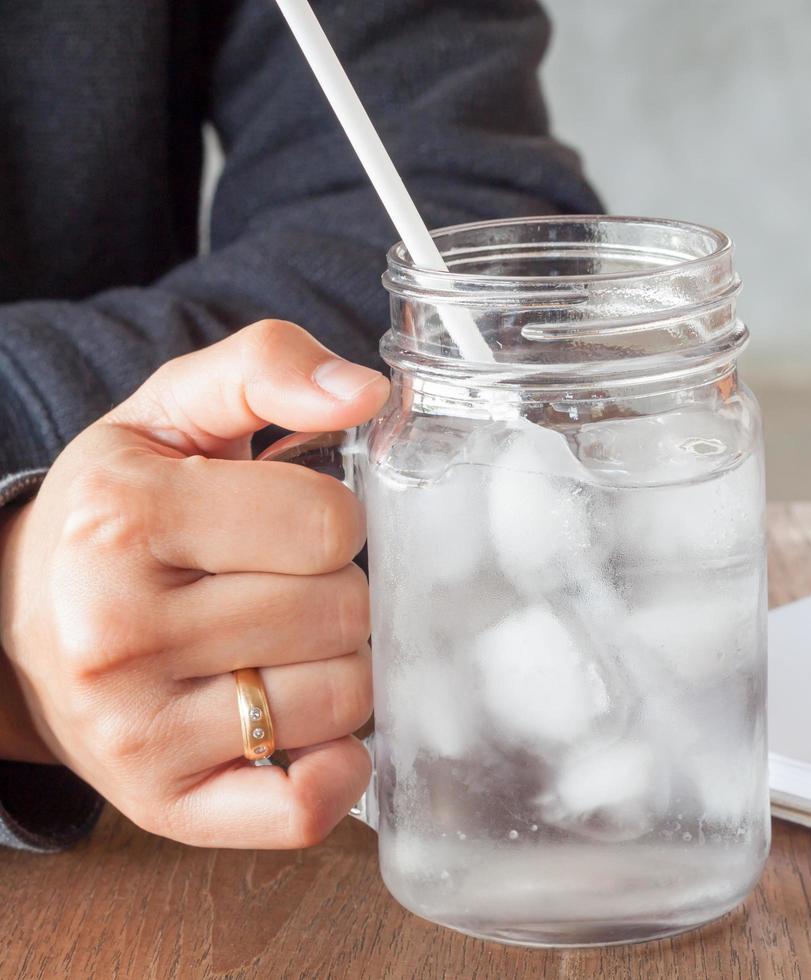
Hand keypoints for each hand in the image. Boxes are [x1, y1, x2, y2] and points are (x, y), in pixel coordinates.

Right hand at [0, 320, 388, 847]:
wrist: (18, 621)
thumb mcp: (174, 413)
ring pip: (344, 701)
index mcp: (122, 517)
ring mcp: (134, 730)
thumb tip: (364, 391)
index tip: (284, 524)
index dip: (332, 519)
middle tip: (281, 586)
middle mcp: (114, 630)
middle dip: (336, 592)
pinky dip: (333, 769)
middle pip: (343, 613)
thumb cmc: (121, 512)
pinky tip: (302, 725)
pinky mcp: (163, 806)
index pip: (330, 522)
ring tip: (279, 645)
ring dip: (339, 669)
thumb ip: (267, 368)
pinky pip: (306, 806)